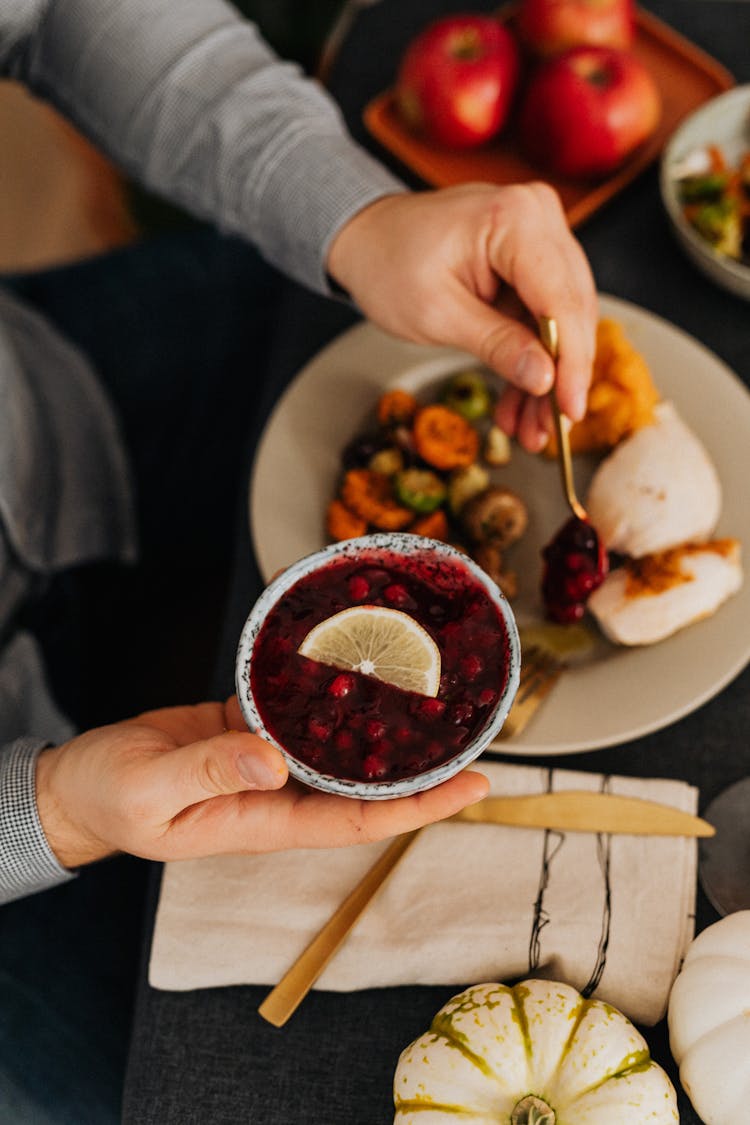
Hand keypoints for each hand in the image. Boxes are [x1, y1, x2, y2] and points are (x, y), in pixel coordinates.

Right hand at [35, 697, 488, 868]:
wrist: (81, 782)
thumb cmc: (111, 798)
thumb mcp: (151, 790)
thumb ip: (209, 773)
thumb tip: (273, 758)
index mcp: (266, 820)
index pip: (362, 821)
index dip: (422, 806)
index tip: (474, 784)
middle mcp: (281, 791)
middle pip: (367, 781)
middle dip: (421, 761)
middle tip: (472, 724)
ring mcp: (269, 759)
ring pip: (339, 740)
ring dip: (381, 717)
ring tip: (427, 680)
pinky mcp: (251, 726)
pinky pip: (299, 705)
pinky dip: (326, 681)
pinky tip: (346, 649)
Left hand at [327, 182, 597, 451]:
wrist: (368, 239)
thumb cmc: (389, 264)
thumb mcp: (437, 314)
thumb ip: (496, 345)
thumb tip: (545, 379)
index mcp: (515, 219)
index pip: (561, 300)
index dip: (572, 362)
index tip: (570, 410)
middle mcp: (538, 219)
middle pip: (570, 310)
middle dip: (560, 377)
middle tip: (550, 429)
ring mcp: (538, 237)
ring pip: (562, 320)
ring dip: (547, 377)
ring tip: (530, 428)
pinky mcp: (532, 261)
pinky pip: (544, 317)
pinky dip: (532, 360)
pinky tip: (520, 403)